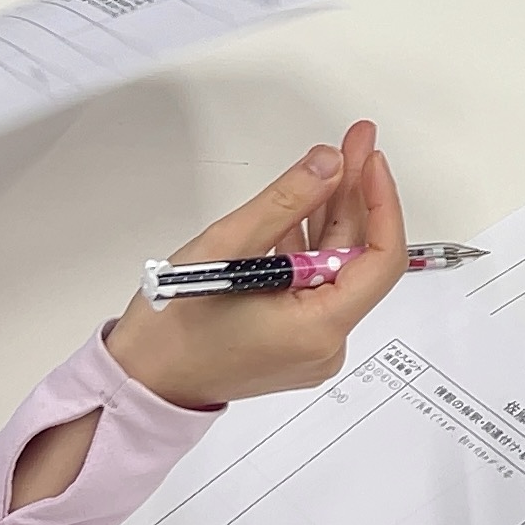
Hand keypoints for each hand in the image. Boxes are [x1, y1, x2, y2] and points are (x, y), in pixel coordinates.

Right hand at [101, 121, 407, 410]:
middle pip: (358, 258)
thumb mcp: (227, 248)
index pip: (381, 259)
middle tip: (353, 143)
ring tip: (329, 163)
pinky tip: (303, 209)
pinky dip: (311, 246)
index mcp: (318, 328)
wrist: (143, 382)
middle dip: (354, 195)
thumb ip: (285, 202)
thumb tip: (328, 164)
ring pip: (336, 269)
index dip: (381, 201)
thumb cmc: (172, 331)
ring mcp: (313, 347)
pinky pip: (317, 285)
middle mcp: (326, 344)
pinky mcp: (297, 342)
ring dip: (332, 215)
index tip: (369, 160)